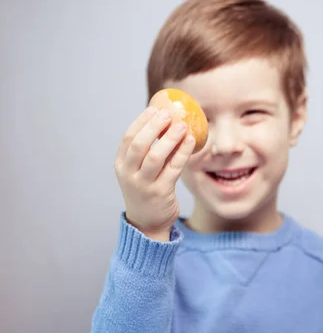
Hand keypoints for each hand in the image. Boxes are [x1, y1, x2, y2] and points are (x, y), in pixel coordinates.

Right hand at [114, 106, 195, 240]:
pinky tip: (191, 141)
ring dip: (170, 138)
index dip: (141, 122)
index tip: (154, 109)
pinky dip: (182, 153)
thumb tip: (165, 121)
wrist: (147, 223)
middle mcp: (129, 175)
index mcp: (121, 165)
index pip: (128, 138)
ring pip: (156, 157)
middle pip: (139, 145)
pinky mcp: (161, 193)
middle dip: (154, 127)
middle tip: (168, 114)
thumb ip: (146, 150)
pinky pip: (173, 168)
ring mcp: (144, 185)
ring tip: (182, 126)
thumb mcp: (138, 171)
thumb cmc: (145, 189)